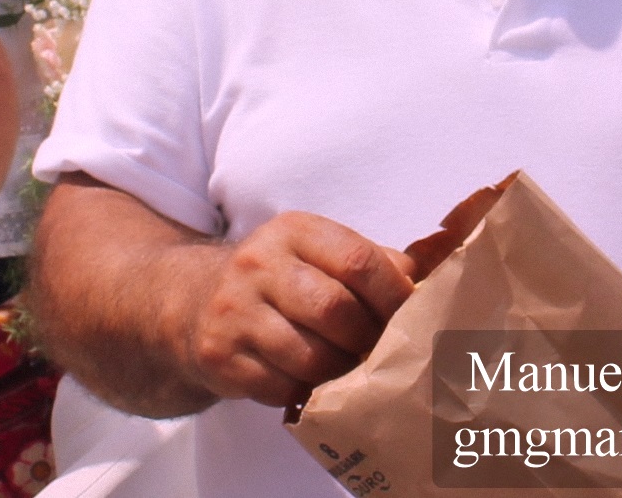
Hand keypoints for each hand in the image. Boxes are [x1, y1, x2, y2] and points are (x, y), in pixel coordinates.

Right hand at [179, 211, 414, 408]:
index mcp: (293, 231)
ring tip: (344, 369)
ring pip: (310, 357)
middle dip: (365, 339)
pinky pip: (281, 387)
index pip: (357, 260)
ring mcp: (234, 309)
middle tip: (374, 351)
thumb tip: (427, 290)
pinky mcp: (219, 353)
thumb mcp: (318, 254)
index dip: (393, 296)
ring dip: (337, 371)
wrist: (194, 304)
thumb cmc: (280, 282)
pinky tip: (304, 380)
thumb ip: (371, 263)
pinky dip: (303, 391)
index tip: (409, 319)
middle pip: (335, 310)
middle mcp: (258, 263)